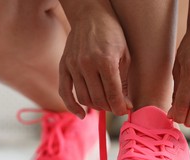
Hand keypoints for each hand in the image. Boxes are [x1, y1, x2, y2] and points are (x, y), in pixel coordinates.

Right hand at [59, 0, 131, 117]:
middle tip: (117, 106)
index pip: (113, 94)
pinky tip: (81, 114)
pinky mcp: (64, 66)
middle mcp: (87, 64)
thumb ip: (123, 80)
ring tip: (105, 104)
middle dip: (110, 107)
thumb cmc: (112, 34)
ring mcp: (73, 65)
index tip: (125, 111)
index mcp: (106, 61)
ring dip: (96, 107)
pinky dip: (72, 106)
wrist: (89, 15)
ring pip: (83, 98)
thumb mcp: (124, 55)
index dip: (121, 107)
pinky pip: (65, 92)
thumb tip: (126, 103)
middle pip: (98, 99)